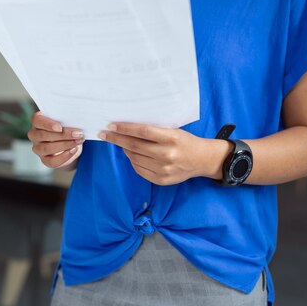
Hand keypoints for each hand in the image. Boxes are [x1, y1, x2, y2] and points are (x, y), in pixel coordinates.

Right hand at [28, 111, 83, 168]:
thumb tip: (75, 122)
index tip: (60, 127)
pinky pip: (52, 161)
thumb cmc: (67, 128)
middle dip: (63, 135)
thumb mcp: (67, 122)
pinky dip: (64, 156)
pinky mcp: (45, 160)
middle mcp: (34, 135)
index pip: (37, 120)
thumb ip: (67, 120)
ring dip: (65, 145)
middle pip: (43, 135)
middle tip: (77, 134)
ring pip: (47, 148)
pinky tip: (73, 150)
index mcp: (38, 121)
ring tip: (77, 141)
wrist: (71, 144)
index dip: (47, 124)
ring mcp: (38, 148)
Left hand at [99, 122, 229, 184]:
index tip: (111, 125)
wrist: (202, 160)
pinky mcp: (161, 180)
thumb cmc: (185, 141)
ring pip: (134, 158)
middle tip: (105, 134)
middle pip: (134, 146)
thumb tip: (127, 127)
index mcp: (171, 138)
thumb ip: (153, 130)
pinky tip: (132, 154)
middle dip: (116, 139)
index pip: (143, 131)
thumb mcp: (173, 130)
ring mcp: (163, 169)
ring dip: (124, 149)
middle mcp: (167, 155)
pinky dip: (133, 161)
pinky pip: (139, 169)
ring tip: (121, 142)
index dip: (125, 128)